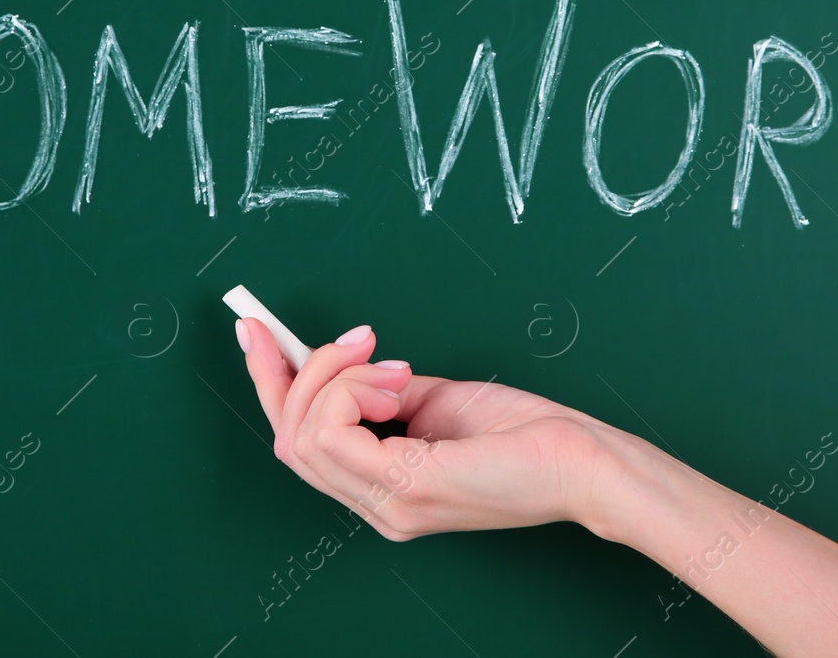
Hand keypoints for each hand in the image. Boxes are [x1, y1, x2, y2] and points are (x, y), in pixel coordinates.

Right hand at [236, 317, 632, 540]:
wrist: (582, 462)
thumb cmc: (527, 435)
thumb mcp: (437, 400)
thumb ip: (387, 391)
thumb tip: (349, 361)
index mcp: (383, 490)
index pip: (300, 444)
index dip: (270, 383)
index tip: (254, 330)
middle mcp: (377, 508)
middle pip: (289, 440)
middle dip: (292, 372)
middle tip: (346, 334)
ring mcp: (388, 505)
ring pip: (304, 433)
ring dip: (335, 376)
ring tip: (390, 363)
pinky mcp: (406, 488)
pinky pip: (334, 430)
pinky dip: (351, 388)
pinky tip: (394, 380)